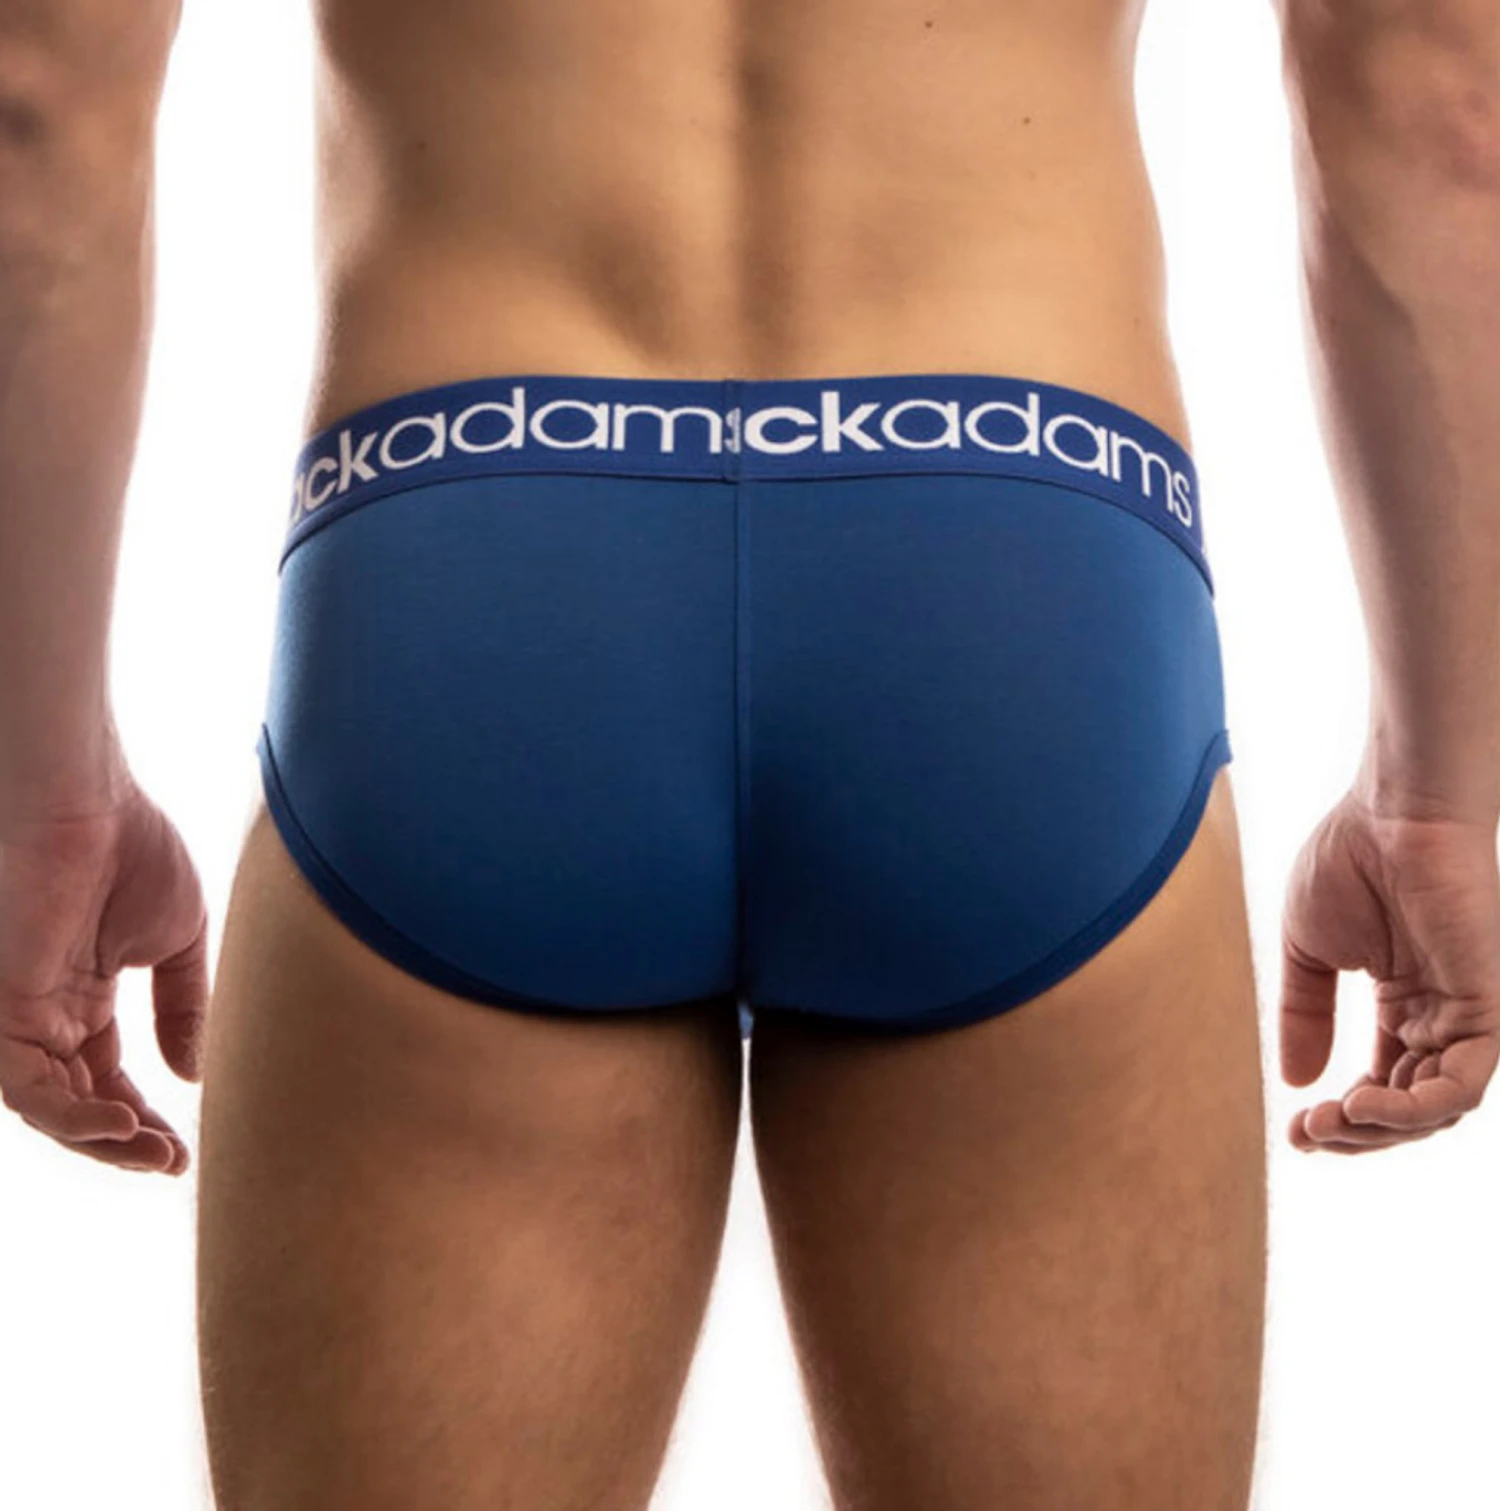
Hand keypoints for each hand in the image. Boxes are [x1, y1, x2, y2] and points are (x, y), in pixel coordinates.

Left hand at [0, 773, 208, 1174]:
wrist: (90, 803)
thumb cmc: (134, 850)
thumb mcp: (179, 942)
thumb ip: (185, 1008)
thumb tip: (193, 1075)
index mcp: (84, 998)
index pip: (108, 1079)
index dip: (145, 1120)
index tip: (184, 1151)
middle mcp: (47, 1014)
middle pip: (77, 1103)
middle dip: (123, 1142)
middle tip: (170, 1162)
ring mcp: (21, 1014)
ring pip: (48, 1106)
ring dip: (98, 1137)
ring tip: (150, 1149)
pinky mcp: (4, 1007)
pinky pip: (25, 1085)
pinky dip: (70, 1111)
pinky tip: (121, 1117)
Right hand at [1280, 785, 1499, 1152]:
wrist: (1391, 812)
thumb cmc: (1351, 860)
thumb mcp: (1308, 951)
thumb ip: (1304, 1015)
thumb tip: (1295, 1082)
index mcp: (1405, 1005)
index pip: (1385, 1087)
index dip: (1342, 1118)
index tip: (1294, 1130)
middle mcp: (1442, 1018)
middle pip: (1410, 1109)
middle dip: (1356, 1133)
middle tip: (1306, 1134)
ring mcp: (1468, 1016)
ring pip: (1439, 1110)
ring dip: (1381, 1130)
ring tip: (1329, 1122)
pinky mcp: (1488, 1009)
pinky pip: (1463, 1085)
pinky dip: (1415, 1109)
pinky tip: (1362, 1104)